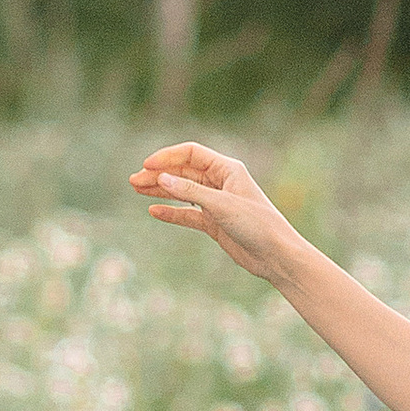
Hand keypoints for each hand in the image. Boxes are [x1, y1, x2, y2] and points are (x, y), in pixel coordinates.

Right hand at [128, 138, 305, 286]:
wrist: (276, 256)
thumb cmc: (257, 225)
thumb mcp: (221, 205)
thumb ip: (190, 191)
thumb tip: (161, 178)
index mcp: (227, 169)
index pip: (191, 154)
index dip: (167, 157)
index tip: (146, 166)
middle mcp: (221, 182)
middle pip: (183, 172)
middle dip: (158, 175)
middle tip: (133, 181)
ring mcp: (217, 203)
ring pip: (183, 192)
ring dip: (161, 190)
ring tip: (137, 190)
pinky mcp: (215, 223)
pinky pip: (188, 214)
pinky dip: (172, 212)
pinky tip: (154, 211)